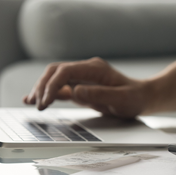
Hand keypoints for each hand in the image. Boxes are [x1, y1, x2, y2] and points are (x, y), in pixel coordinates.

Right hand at [23, 57, 146, 117]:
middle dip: (43, 87)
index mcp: (95, 69)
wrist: (143, 97)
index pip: (66, 71)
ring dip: (42, 89)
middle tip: (37, 105)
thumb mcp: (121, 99)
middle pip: (56, 71)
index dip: (52, 85)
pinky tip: (38, 100)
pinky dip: (49, 93)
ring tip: (32, 103)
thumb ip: (99, 94)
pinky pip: (61, 87)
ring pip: (55, 78)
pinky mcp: (82, 86)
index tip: (46, 101)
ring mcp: (83, 77)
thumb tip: (75, 91)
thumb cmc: (135, 98)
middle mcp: (87, 70)